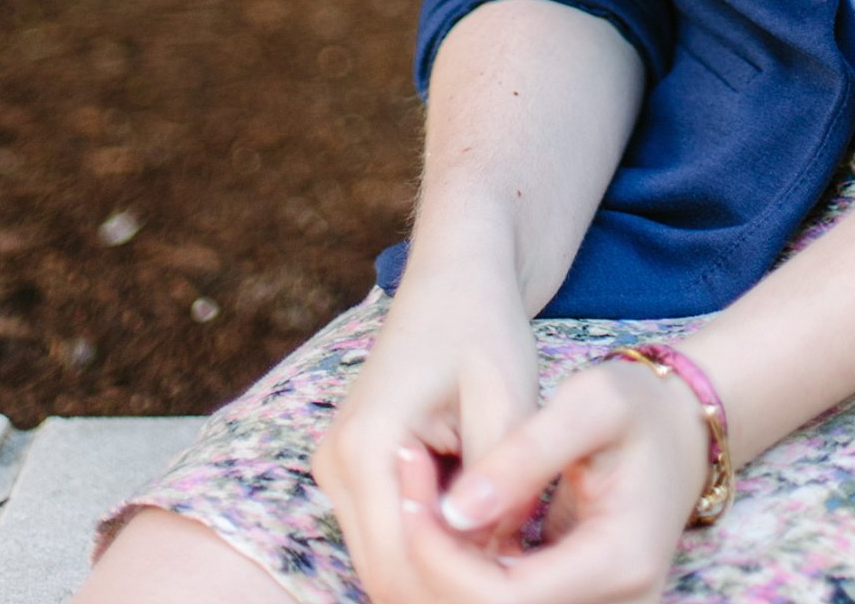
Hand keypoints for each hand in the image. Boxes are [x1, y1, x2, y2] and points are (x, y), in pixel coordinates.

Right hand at [311, 260, 537, 603]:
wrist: (453, 282)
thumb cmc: (482, 330)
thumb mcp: (508, 403)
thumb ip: (501, 486)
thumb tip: (502, 564)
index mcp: (365, 445)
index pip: (397, 566)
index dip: (457, 590)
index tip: (518, 582)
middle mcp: (335, 463)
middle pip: (385, 574)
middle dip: (450, 588)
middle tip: (519, 575)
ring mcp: (337, 469)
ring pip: (385, 562)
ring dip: (444, 571)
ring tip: (508, 552)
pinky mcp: (353, 471)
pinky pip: (389, 537)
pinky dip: (436, 549)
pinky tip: (486, 531)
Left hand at [423, 354, 711, 603]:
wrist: (680, 434)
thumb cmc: (637, 408)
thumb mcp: (589, 403)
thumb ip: (524, 455)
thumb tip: (457, 511)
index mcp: (620, 560)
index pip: (502, 596)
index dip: (439, 555)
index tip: (409, 492)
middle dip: (430, 562)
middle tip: (404, 490)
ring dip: (441, 568)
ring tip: (418, 498)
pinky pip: (503, 600)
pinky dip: (463, 569)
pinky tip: (441, 518)